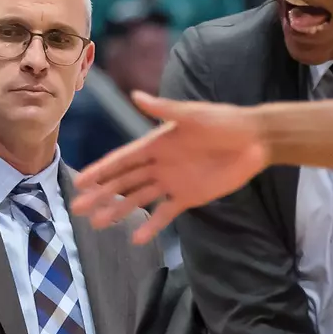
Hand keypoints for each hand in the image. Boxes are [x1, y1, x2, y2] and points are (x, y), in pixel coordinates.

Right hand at [71, 93, 269, 242]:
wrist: (254, 140)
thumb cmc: (223, 122)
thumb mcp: (193, 115)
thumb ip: (164, 110)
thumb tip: (135, 95)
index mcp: (155, 144)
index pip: (121, 160)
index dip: (100, 170)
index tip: (80, 182)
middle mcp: (158, 164)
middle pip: (123, 182)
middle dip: (100, 195)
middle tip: (78, 209)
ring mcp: (172, 182)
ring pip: (138, 199)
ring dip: (118, 211)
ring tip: (98, 225)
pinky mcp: (188, 197)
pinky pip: (165, 213)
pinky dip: (151, 226)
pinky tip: (135, 238)